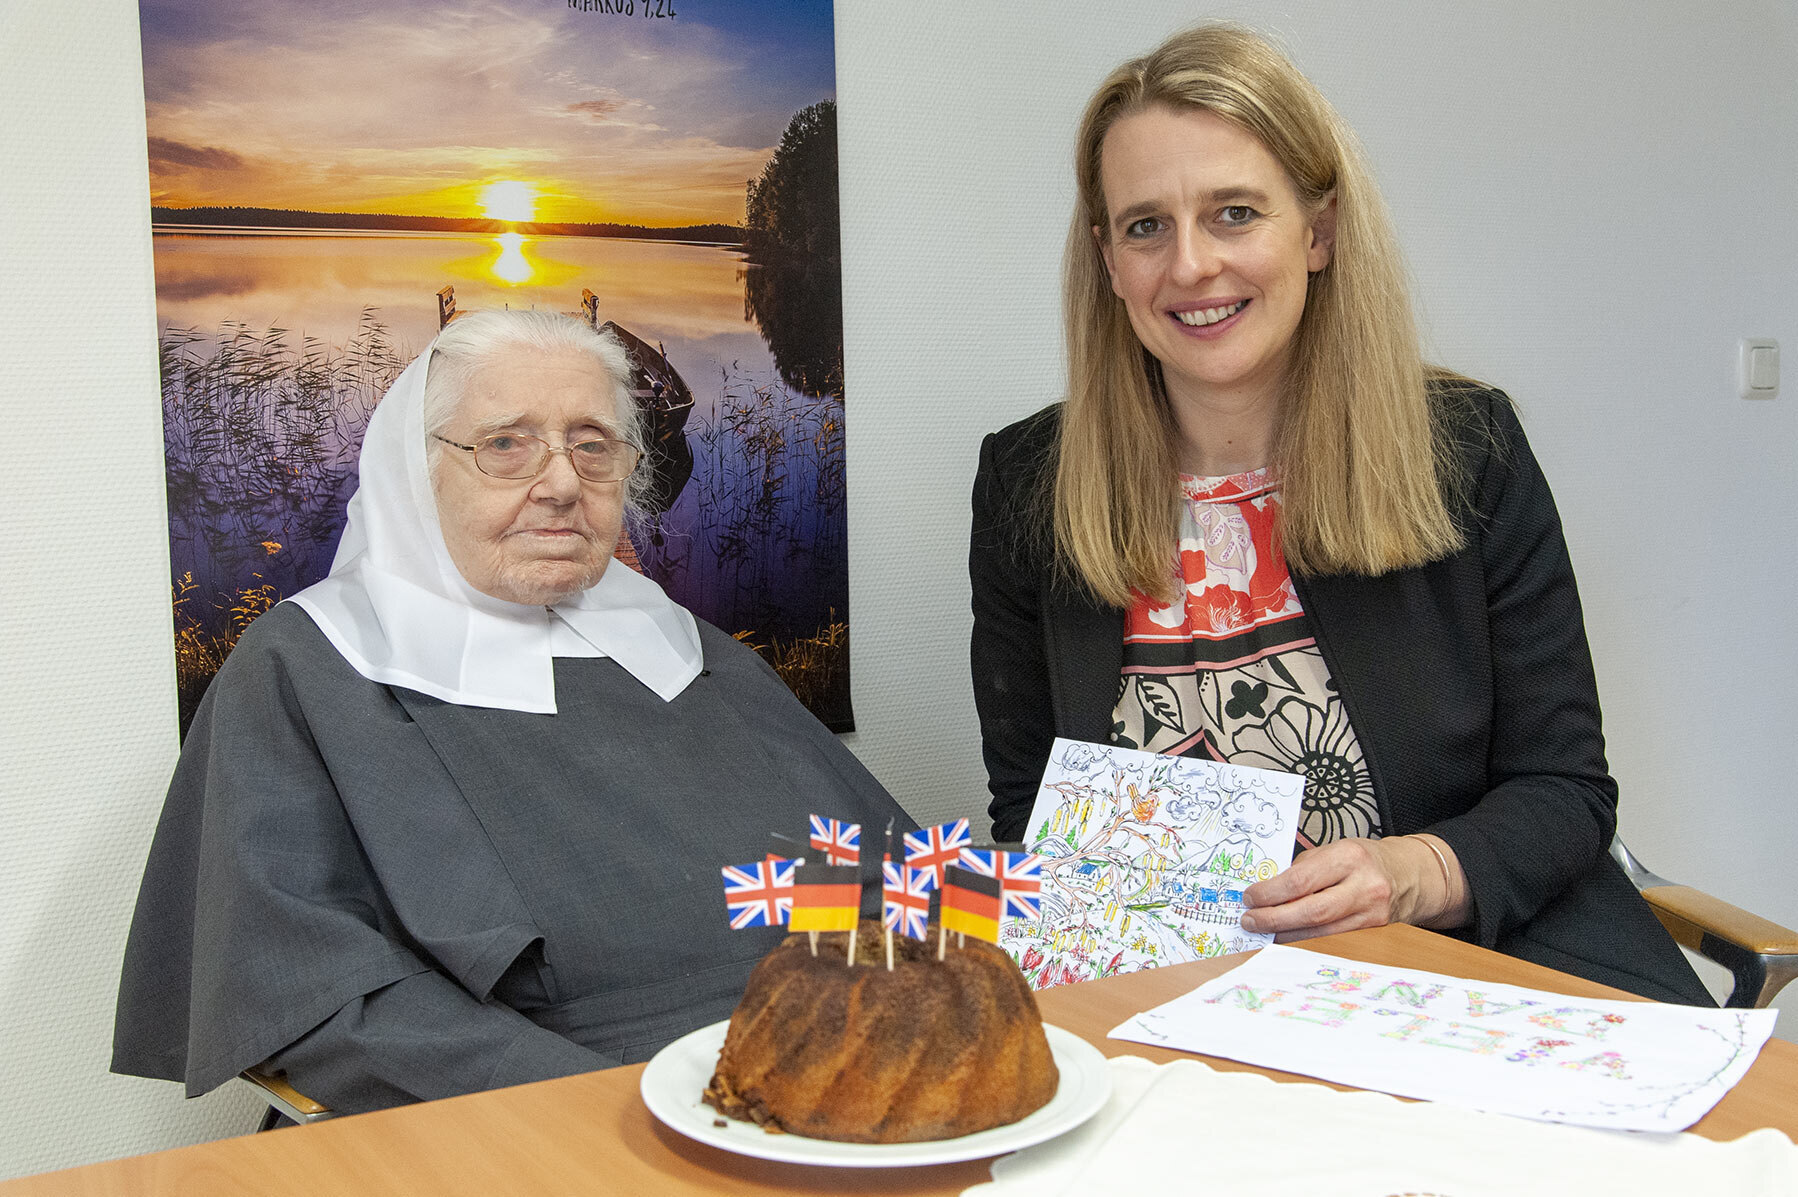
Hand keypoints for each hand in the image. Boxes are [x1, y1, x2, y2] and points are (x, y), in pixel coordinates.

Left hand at [1238, 835, 1467, 941]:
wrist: (1409, 874)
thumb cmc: (1364, 859)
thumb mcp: (1333, 850)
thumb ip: (1303, 869)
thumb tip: (1266, 891)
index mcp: (1348, 857)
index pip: (1301, 880)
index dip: (1270, 893)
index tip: (1250, 897)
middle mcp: (1364, 886)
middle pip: (1311, 911)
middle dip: (1274, 919)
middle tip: (1250, 921)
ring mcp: (1372, 913)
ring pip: (1321, 933)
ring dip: (1287, 936)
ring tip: (1263, 932)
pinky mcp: (1374, 932)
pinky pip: (1334, 941)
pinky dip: (1307, 942)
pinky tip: (1288, 940)